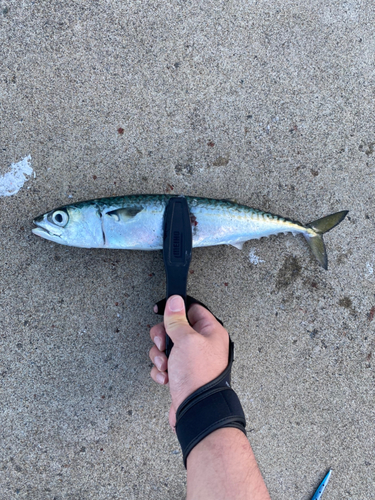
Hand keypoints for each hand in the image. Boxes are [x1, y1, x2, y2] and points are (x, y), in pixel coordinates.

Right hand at [149, 295, 228, 428]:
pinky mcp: (181, 374)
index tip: (161, 311)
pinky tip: (166, 377)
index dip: (176, 309)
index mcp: (210, 332)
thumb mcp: (186, 340)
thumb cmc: (198, 376)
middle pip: (175, 329)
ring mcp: (191, 360)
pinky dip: (161, 371)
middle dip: (163, 338)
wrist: (196, 410)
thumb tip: (174, 301)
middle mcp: (202, 344)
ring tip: (166, 366)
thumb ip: (177, 319)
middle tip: (163, 344)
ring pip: (166, 348)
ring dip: (160, 356)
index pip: (192, 310)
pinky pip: (164, 365)